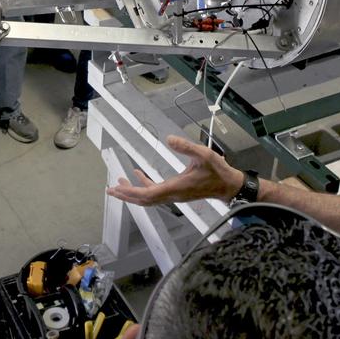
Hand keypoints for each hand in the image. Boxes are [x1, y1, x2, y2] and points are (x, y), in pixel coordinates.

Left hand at [105, 135, 241, 206]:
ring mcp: (174, 195)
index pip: (149, 194)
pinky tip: (139, 174)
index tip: (117, 189)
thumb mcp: (204, 155)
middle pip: (144, 199)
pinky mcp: (177, 192)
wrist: (229, 185)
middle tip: (110, 190)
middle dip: (127, 195)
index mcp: (176, 188)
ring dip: (133, 192)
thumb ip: (187, 147)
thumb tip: (169, 139)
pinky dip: (145, 185)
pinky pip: (156, 192)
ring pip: (149, 198)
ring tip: (118, 184)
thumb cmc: (218, 171)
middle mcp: (172, 195)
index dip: (132, 192)